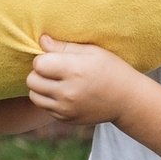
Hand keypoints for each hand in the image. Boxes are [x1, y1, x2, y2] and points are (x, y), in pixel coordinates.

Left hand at [26, 35, 149, 125]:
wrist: (128, 100)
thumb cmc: (111, 69)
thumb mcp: (92, 51)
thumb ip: (64, 46)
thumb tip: (41, 40)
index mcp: (75, 71)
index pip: (38, 64)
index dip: (43, 58)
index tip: (55, 58)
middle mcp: (68, 92)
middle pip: (32, 80)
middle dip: (39, 73)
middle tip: (54, 70)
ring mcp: (66, 109)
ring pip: (34, 95)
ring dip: (41, 87)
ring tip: (56, 82)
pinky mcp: (66, 119)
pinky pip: (44, 107)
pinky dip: (49, 99)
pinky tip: (64, 93)